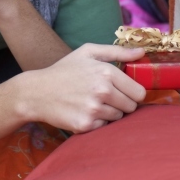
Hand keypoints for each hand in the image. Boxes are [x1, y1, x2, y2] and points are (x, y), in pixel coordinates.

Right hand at [21, 44, 146, 133]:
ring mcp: (93, 109)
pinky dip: (96, 122)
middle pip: (131, 107)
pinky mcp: (85, 125)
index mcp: (106, 72)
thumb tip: (143, 53)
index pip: (139, 92)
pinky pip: (103, 127)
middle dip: (121, 103)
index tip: (123, 91)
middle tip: (104, 97)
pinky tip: (83, 112)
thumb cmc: (64, 70)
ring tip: (91, 103)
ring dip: (109, 113)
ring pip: (118, 118)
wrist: (36, 92)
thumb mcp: (87, 53)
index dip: (132, 92)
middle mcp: (102, 91)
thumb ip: (117, 52)